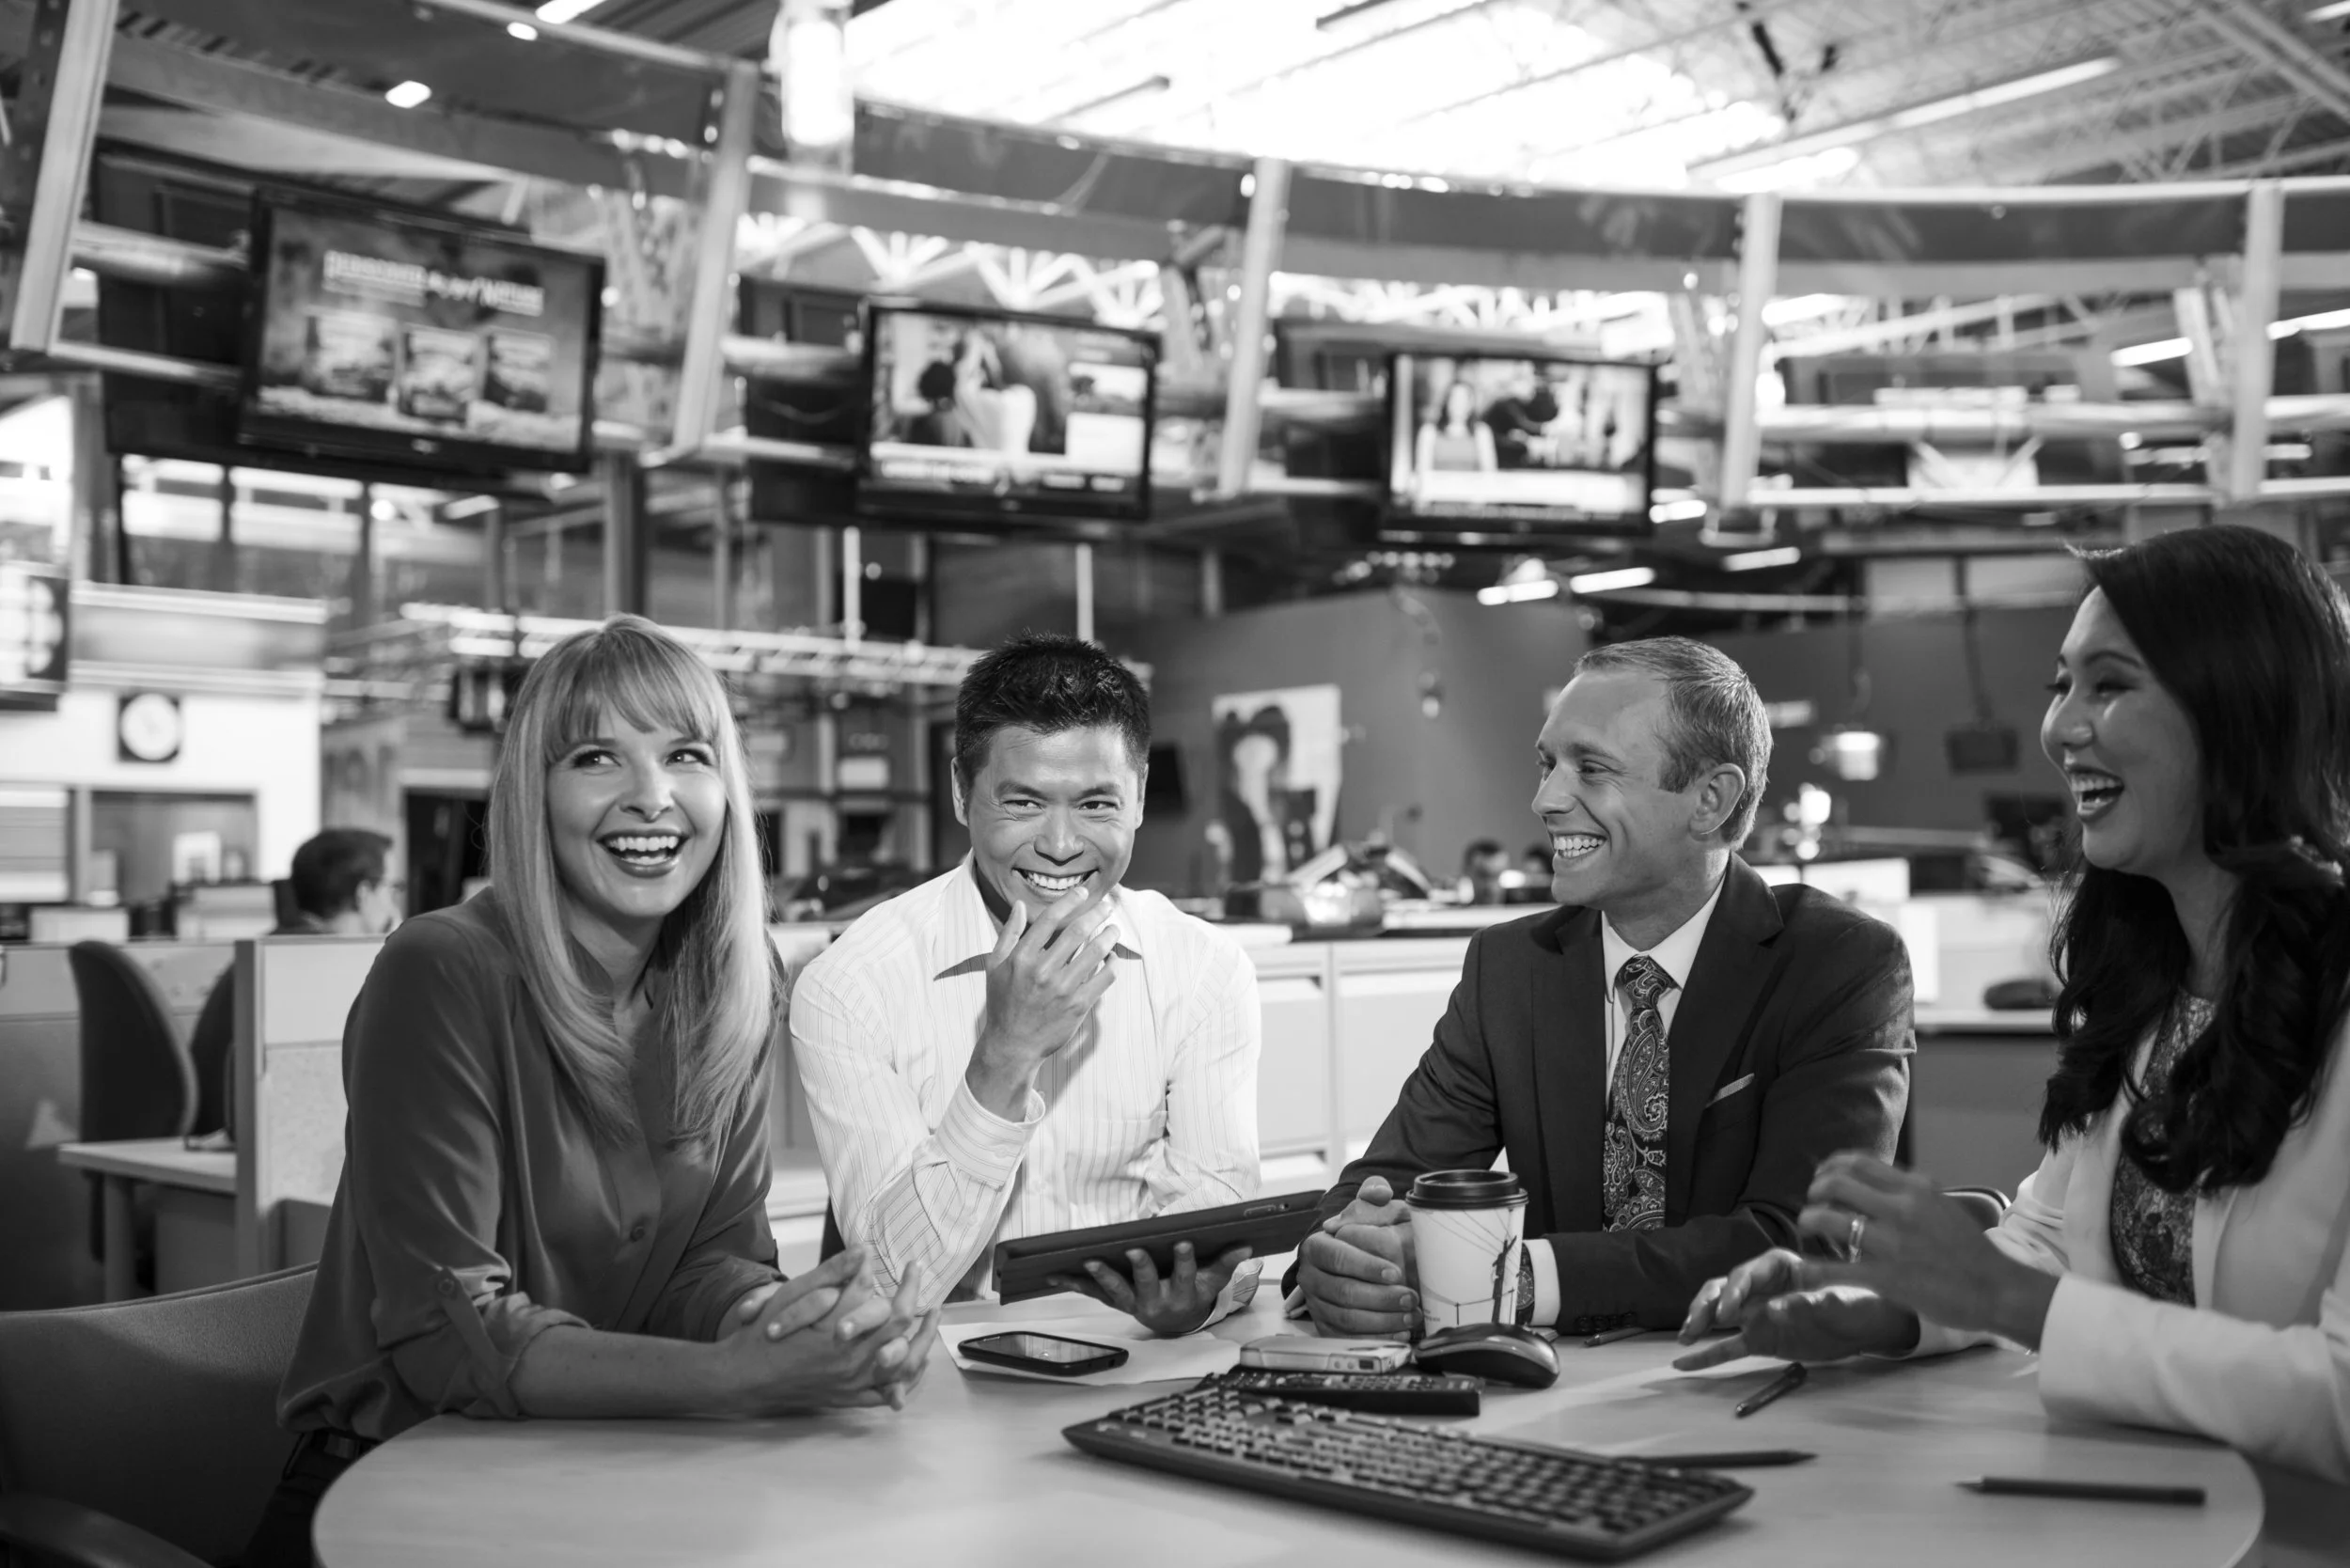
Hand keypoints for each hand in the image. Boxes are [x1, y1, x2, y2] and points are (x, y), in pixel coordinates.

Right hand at [716, 1249, 929, 1414]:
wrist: (742, 1379)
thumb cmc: (764, 1334)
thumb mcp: (792, 1295)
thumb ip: (832, 1273)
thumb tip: (864, 1252)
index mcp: (840, 1337)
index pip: (889, 1307)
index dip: (907, 1283)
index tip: (911, 1265)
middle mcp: (851, 1364)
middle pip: (902, 1333)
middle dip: (918, 1304)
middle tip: (923, 1281)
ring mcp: (850, 1385)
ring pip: (902, 1367)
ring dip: (922, 1342)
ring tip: (932, 1319)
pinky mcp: (845, 1399)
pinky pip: (886, 1393)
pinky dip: (905, 1379)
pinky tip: (915, 1363)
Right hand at [964, 891, 1119, 1116]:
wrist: (1012, 1045)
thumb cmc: (1003, 1003)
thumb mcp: (995, 966)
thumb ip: (1009, 934)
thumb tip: (1021, 906)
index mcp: (1021, 958)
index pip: (1050, 919)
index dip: (1070, 901)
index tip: (1083, 892)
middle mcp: (1042, 971)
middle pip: (1077, 931)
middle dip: (1097, 914)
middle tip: (1107, 906)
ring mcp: (1062, 989)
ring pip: (1095, 952)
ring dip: (1109, 936)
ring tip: (1114, 929)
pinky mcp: (1078, 1006)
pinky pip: (1104, 978)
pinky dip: (1112, 964)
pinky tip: (1113, 958)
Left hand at [1047, 1243, 1250, 1336]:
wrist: (1175, 1322)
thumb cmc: (1194, 1293)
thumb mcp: (1213, 1281)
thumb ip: (1226, 1263)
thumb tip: (1247, 1245)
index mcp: (1182, 1293)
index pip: (1185, 1275)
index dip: (1183, 1261)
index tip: (1181, 1242)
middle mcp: (1156, 1301)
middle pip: (1147, 1284)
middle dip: (1140, 1268)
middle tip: (1133, 1251)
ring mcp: (1132, 1303)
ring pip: (1116, 1291)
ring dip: (1102, 1276)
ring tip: (1089, 1261)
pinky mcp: (1114, 1301)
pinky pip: (1092, 1294)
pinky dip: (1073, 1284)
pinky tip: (1053, 1276)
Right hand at [1296, 1176, 1417, 1337]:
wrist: (1353, 1261)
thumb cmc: (1365, 1236)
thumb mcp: (1372, 1211)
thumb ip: (1375, 1198)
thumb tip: (1378, 1192)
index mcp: (1316, 1247)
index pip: (1337, 1256)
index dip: (1366, 1266)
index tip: (1395, 1272)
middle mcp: (1310, 1277)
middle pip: (1343, 1292)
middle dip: (1381, 1297)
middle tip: (1411, 1298)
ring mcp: (1316, 1304)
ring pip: (1346, 1318)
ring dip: (1382, 1320)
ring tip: (1410, 1316)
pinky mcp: (1326, 1326)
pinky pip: (1348, 1338)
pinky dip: (1375, 1338)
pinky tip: (1398, 1334)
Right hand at [1672, 1249, 1919, 1369]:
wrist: (1871, 1326)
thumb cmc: (1859, 1303)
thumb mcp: (1841, 1300)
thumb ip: (1811, 1303)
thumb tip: (1775, 1311)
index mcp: (1779, 1267)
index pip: (1745, 1274)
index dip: (1732, 1291)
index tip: (1727, 1311)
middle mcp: (1761, 1287)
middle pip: (1722, 1290)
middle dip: (1705, 1305)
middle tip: (1696, 1325)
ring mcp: (1758, 1313)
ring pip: (1718, 1313)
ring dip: (1699, 1322)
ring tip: (1685, 1338)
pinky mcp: (1761, 1339)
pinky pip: (1729, 1347)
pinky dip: (1706, 1356)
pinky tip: (1682, 1364)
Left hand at [1797, 1153, 2057, 1348]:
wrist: (1997, 1289)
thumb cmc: (1970, 1251)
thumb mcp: (1941, 1206)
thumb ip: (1908, 1194)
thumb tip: (1875, 1186)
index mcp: (1915, 1187)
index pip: (1857, 1163)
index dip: (1829, 1167)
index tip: (1822, 1177)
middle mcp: (1901, 1208)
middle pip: (1835, 1185)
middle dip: (1814, 1192)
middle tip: (1812, 1205)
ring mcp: (1892, 1243)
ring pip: (1828, 1220)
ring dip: (1809, 1222)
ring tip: (1807, 1230)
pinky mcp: (1887, 1276)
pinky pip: (1835, 1269)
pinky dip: (1812, 1271)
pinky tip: (1804, 1273)